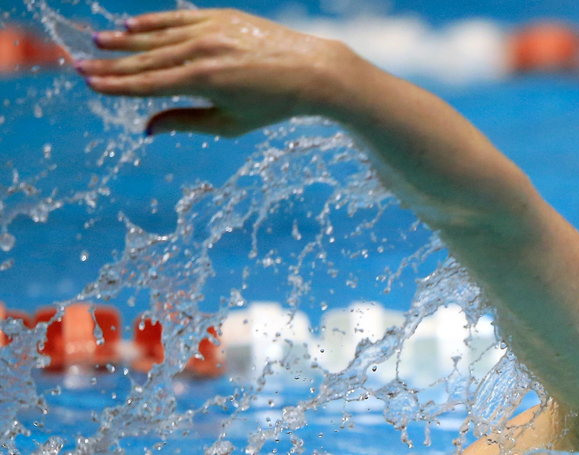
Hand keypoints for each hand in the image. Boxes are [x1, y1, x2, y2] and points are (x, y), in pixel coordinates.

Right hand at [76, 9, 346, 136]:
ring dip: (126, 40)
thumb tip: (146, 128)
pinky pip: (178, 18)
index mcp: (202, 81)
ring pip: (158, 36)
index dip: (116, 86)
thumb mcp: (229, 123)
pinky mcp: (222, 16)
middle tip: (81, 66)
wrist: (311, 71)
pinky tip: (132, 26)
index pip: (148, 85)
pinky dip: (154, 22)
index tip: (90, 85)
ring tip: (98, 42)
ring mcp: (211, 30)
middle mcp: (202, 51)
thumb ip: (185, 122)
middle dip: (112, 64)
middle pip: (146, 59)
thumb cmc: (272, 106)